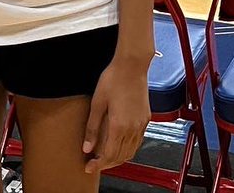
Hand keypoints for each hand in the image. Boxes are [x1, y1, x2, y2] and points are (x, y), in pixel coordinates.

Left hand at [82, 57, 150, 175]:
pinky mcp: (146, 119)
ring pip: (131, 152)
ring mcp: (141, 125)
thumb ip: (92, 127)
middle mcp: (132, 128)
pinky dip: (128, 149)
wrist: (132, 66)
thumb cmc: (113, 79)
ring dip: (118, 159)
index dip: (98, 164)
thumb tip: (87, 147)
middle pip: (120, 157)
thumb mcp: (97, 102)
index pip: (108, 155)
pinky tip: (120, 146)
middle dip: (107, 164)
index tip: (89, 167)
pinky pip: (138, 142)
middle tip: (94, 165)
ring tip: (105, 159)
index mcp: (119, 126)